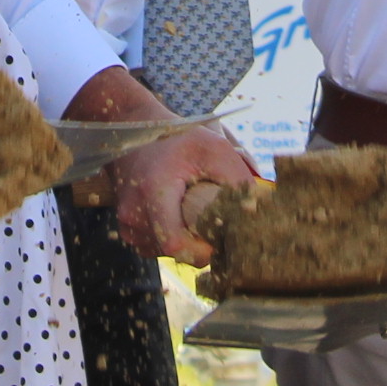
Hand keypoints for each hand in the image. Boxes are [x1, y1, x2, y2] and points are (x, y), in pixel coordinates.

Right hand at [113, 125, 263, 263]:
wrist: (136, 132)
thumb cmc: (178, 139)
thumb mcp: (214, 149)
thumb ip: (238, 180)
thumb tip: (259, 213)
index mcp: (153, 194)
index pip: (175, 245)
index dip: (202, 251)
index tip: (219, 238)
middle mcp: (133, 215)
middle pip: (174, 252)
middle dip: (198, 243)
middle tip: (211, 220)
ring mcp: (127, 225)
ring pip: (164, 253)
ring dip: (184, 241)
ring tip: (191, 212)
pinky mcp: (128, 229)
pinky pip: (154, 247)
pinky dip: (171, 237)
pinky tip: (177, 216)